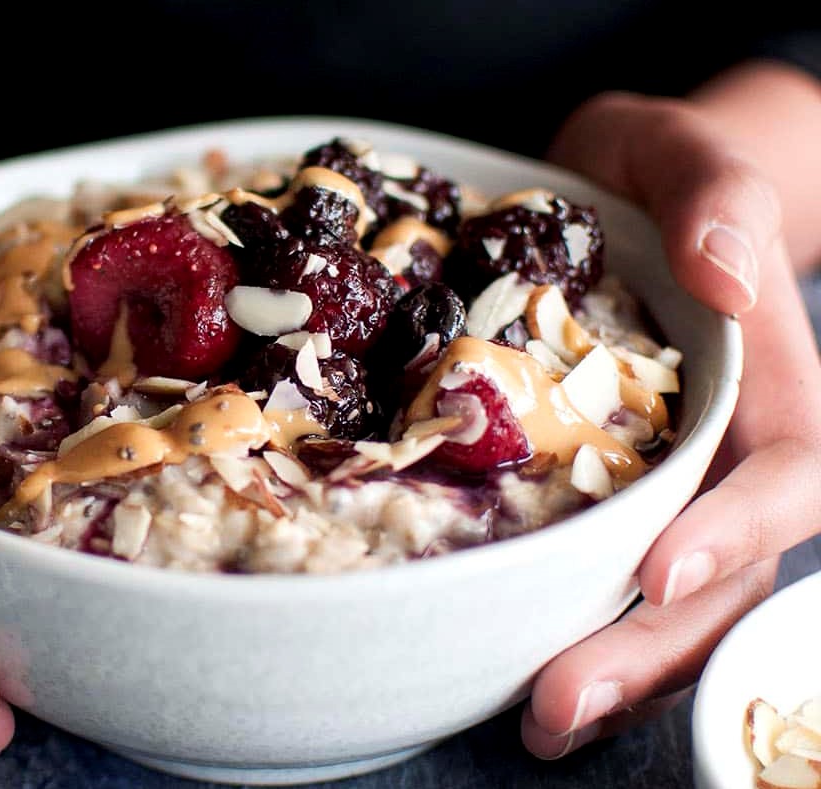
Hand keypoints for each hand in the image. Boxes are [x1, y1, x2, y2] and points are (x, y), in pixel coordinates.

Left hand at [520, 82, 820, 757]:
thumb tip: (729, 271)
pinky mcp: (606, 498)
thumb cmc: (647, 174)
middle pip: (722, 569)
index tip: (656, 573)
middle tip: (560, 697)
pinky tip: (520, 681)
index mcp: (764, 382)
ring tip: (539, 718)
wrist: (605, 195)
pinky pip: (609, 580)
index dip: (732, 531)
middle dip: (651, 643)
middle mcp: (725, 452)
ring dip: (616, 668)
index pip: (779, 473)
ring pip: (673, 601)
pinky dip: (579, 636)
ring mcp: (669, 485)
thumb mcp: (678, 152)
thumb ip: (716, 193)